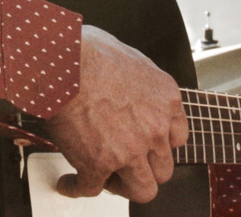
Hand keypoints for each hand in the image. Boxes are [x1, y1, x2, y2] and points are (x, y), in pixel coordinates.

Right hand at [45, 25, 187, 202]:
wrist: (62, 64)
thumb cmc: (88, 51)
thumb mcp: (130, 56)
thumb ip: (138, 76)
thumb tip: (126, 76)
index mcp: (165, 99)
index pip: (177, 137)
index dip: (159, 143)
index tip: (147, 143)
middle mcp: (154, 128)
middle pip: (163, 168)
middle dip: (145, 168)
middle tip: (126, 163)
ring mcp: (129, 150)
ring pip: (142, 189)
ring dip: (123, 186)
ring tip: (106, 179)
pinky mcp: (98, 164)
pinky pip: (91, 189)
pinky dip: (77, 187)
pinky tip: (69, 183)